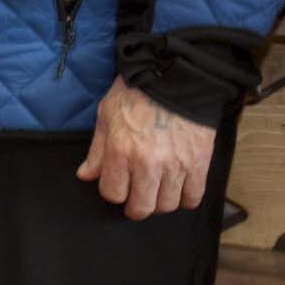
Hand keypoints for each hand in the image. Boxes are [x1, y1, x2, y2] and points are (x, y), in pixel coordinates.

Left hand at [74, 80, 215, 219]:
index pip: (113, 193)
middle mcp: (147, 163)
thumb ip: (97, 150)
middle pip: (141, 208)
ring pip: (167, 206)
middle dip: (136, 207)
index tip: (118, 185)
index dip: (114, 191)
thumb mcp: (106, 115)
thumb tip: (85, 175)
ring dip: (160, 202)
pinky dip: (185, 198)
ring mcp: (175, 166)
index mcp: (120, 151)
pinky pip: (192, 198)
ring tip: (158, 190)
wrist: (175, 76)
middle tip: (137, 198)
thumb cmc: (137, 93)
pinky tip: (179, 187)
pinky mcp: (198, 164)